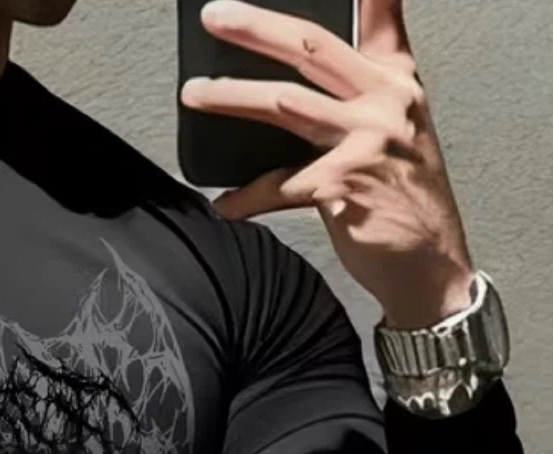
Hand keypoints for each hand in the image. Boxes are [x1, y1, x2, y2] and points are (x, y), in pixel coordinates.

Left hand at [180, 0, 477, 327]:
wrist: (428, 261)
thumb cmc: (401, 194)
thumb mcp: (396, 125)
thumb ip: (359, 87)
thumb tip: (298, 76)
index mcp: (395, 79)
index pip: (378, 14)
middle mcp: (386, 100)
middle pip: (310, 48)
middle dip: (257, 29)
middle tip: (215, 18)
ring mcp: (367, 141)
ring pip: (285, 105)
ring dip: (232, 98)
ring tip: (194, 94)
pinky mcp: (344, 185)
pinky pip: (279, 186)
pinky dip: (246, 197)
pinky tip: (224, 204)